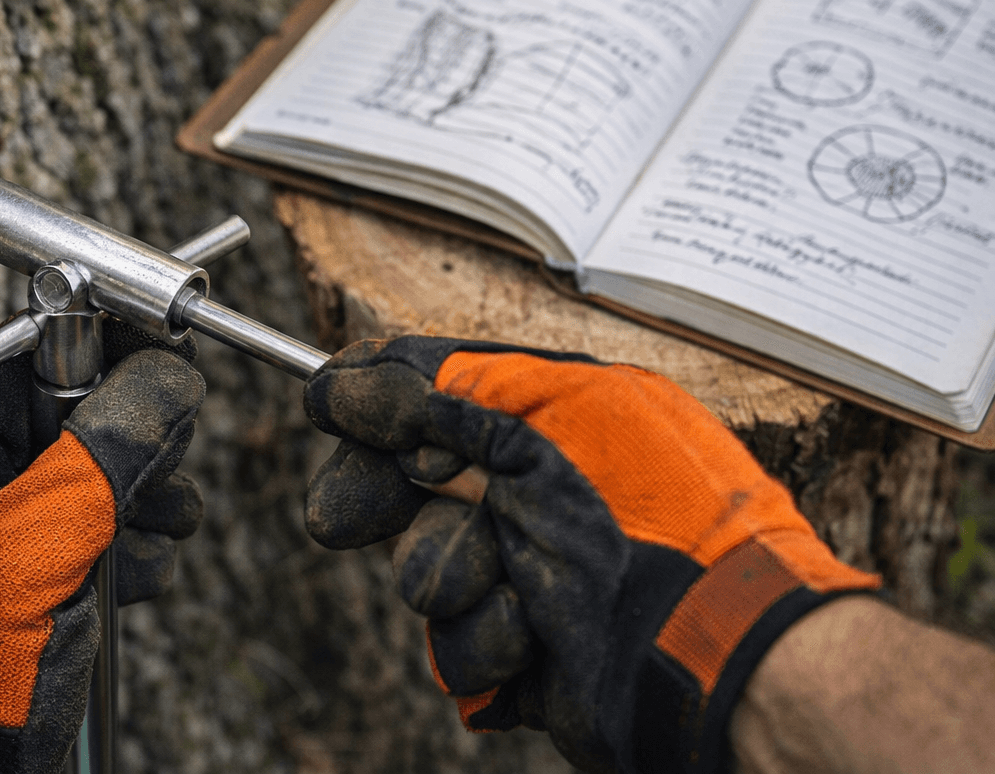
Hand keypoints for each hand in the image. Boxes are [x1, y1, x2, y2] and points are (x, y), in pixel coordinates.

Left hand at [0, 325, 203, 773]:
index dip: (91, 355)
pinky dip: (130, 549)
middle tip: (161, 455)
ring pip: (89, 481)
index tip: (156, 353)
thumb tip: (159, 381)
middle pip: (62, 422)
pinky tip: (135, 572)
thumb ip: (96, 459)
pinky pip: (92, 539)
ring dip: (142, 497)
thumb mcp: (23, 555)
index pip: (16, 372)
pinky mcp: (24, 593)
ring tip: (153, 526)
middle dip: (127, 436)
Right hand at [303, 337, 879, 773]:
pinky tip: (534, 641)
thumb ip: (431, 395)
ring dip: (454, 580)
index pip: (442, 391)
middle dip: (381, 502)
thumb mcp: (534, 430)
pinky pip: (459, 644)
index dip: (378, 401)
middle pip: (412, 483)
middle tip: (339, 519)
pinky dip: (488, 643)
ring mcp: (536, 572)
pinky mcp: (530, 650)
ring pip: (427, 569)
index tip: (321, 405)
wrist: (714, 659)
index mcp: (558, 419)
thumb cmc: (645, 524)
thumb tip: (340, 377)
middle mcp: (543, 490)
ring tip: (511, 588)